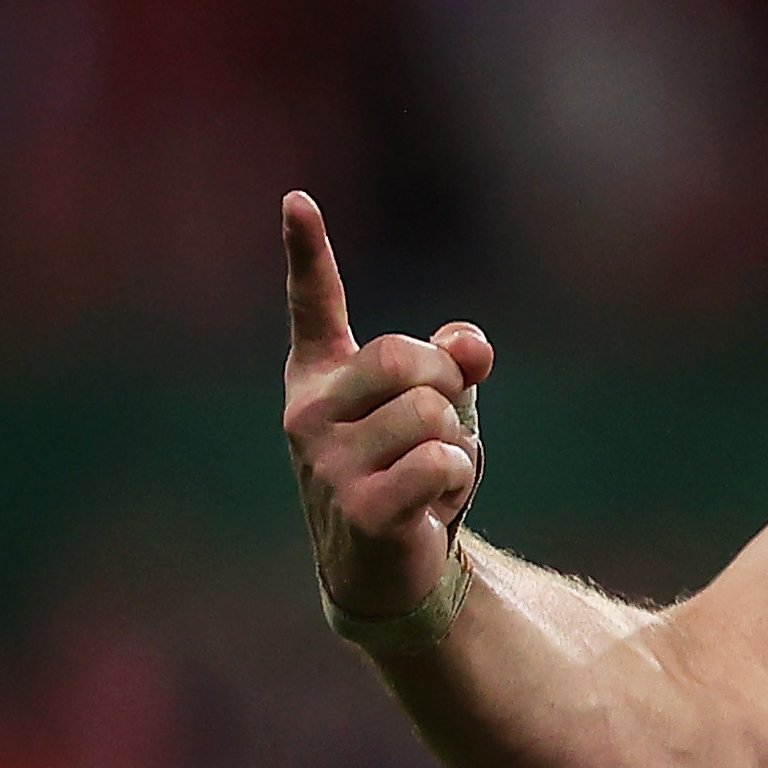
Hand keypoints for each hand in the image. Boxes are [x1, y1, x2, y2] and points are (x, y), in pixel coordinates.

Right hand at [281, 192, 493, 618]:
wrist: (389, 567)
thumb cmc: (407, 472)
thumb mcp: (437, 407)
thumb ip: (454, 361)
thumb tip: (470, 342)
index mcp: (320, 377)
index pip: (313, 306)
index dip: (308, 253)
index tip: (298, 200)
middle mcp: (308, 413)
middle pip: (406, 358)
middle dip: (447, 386)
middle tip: (439, 426)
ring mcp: (325, 462)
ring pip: (433, 414)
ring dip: (456, 444)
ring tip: (428, 476)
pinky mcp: (358, 507)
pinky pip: (441, 461)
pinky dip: (458, 477)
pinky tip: (432, 504)